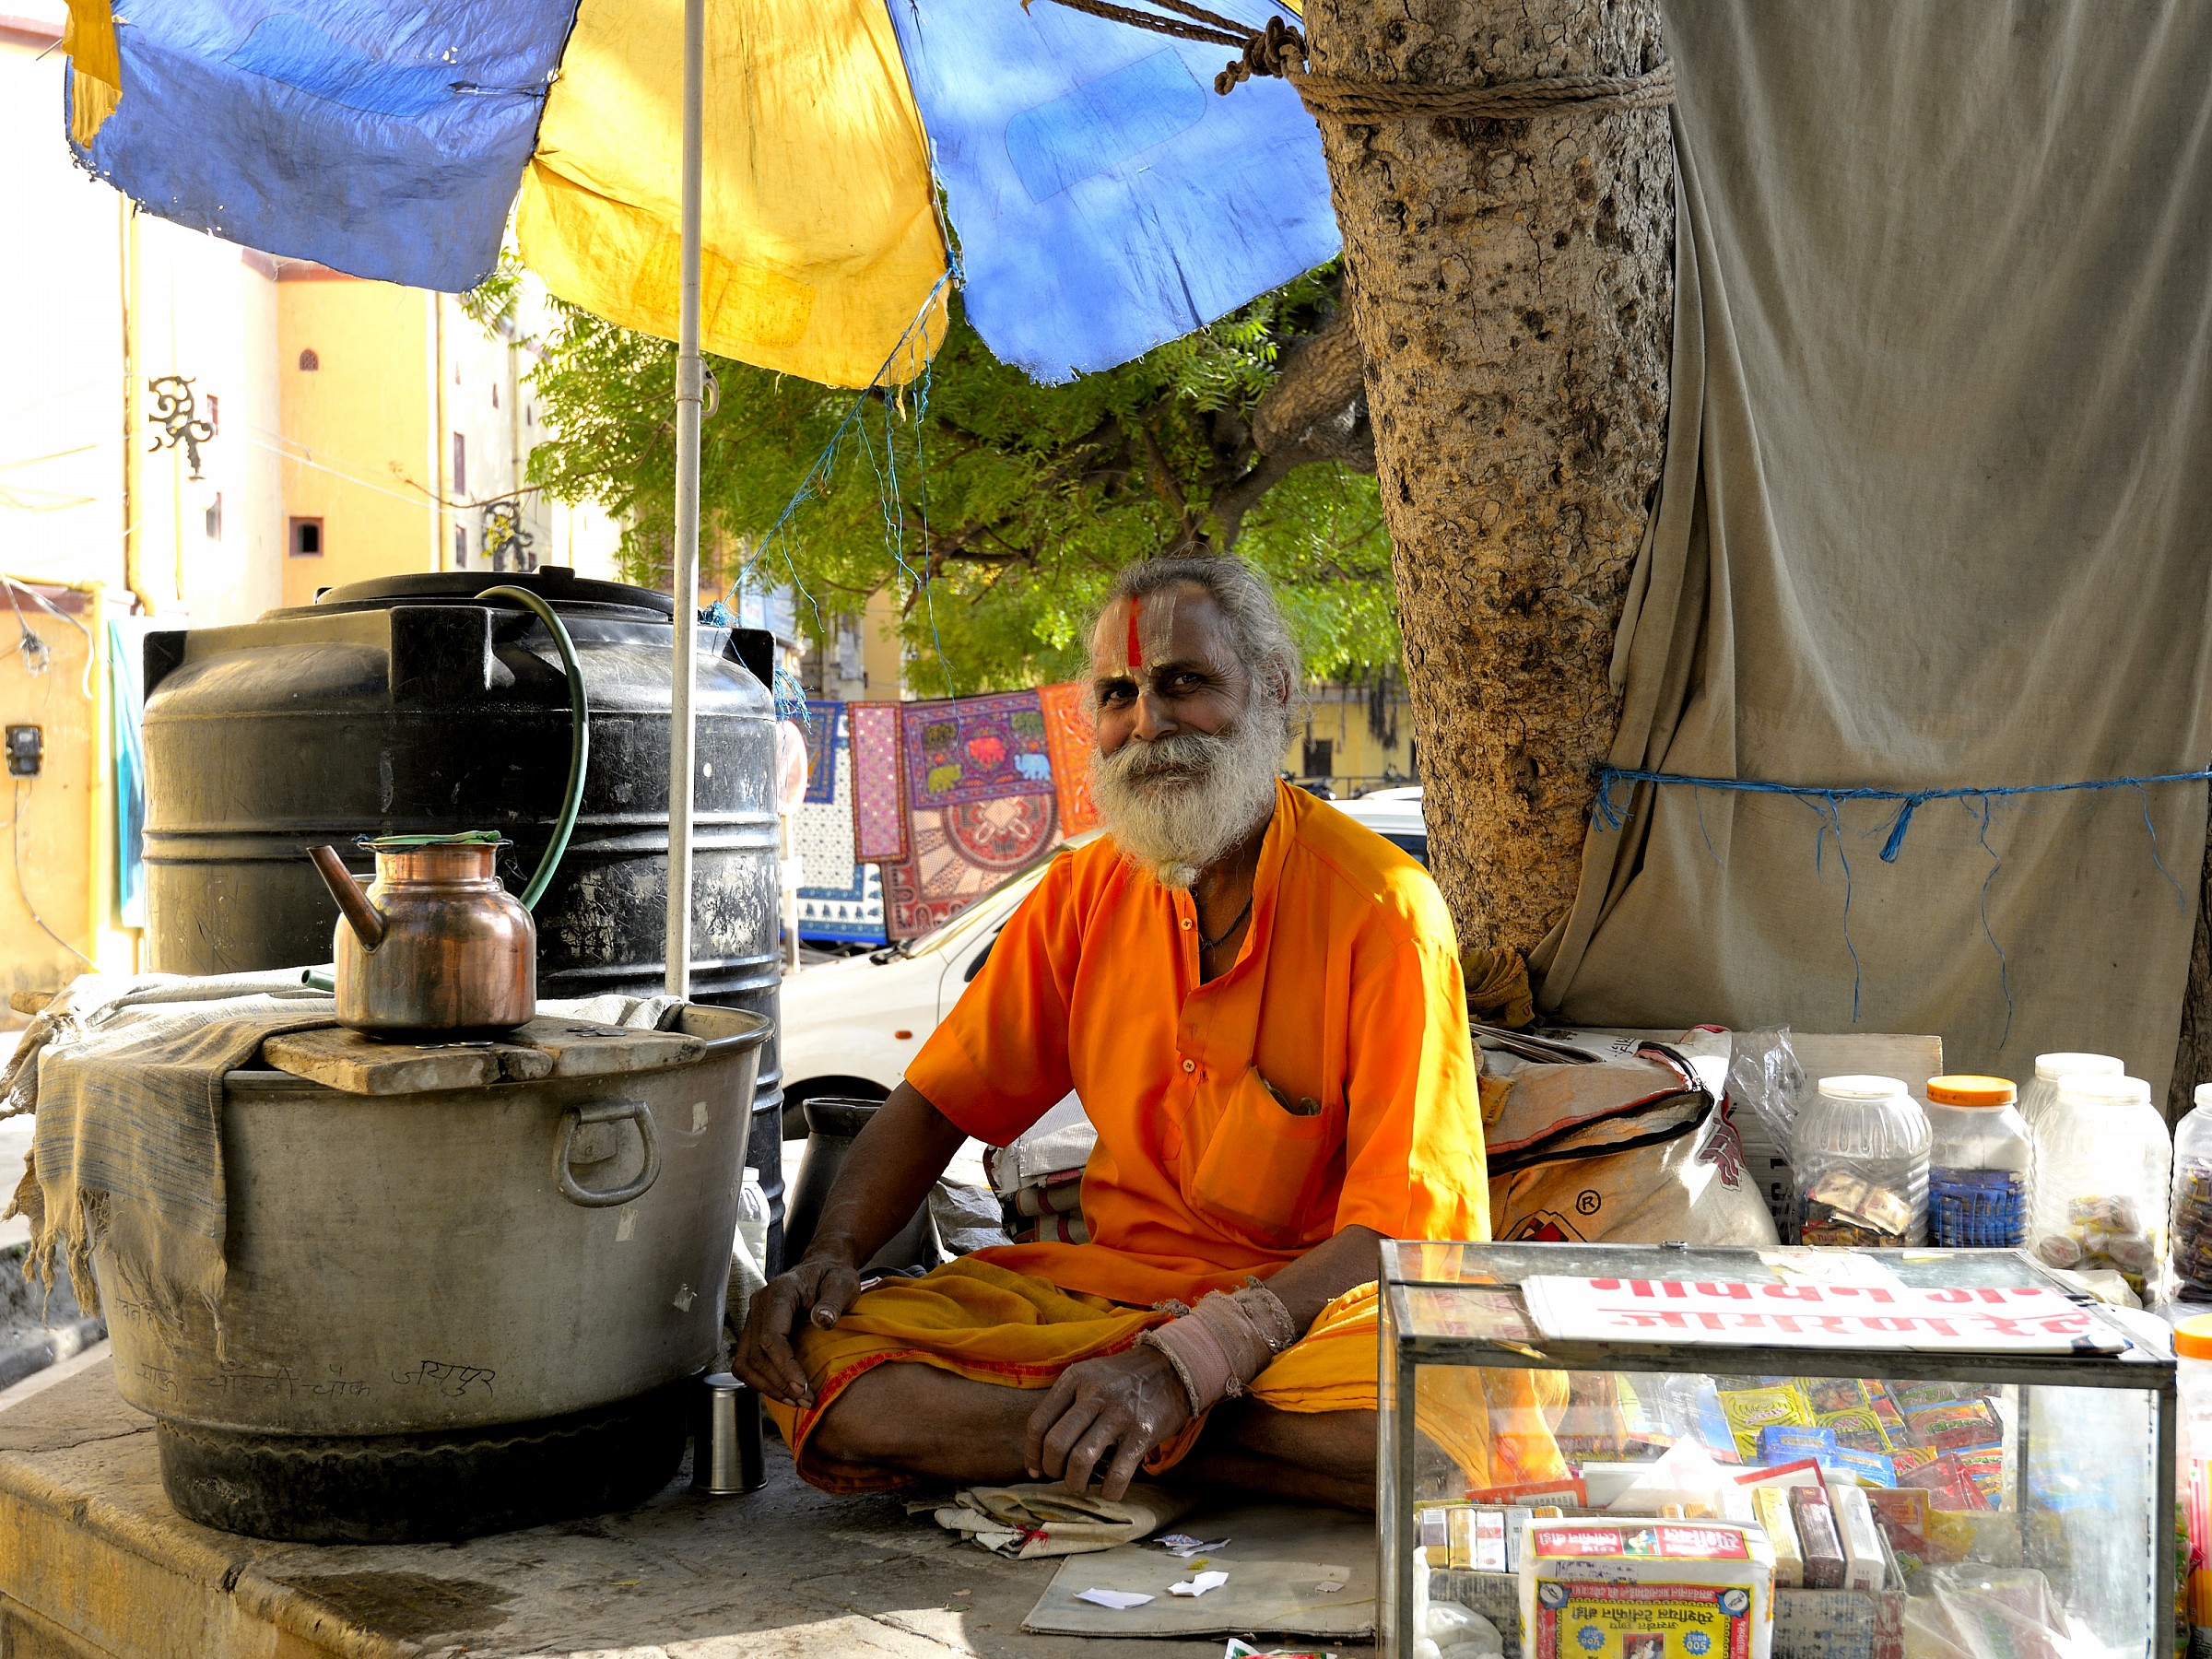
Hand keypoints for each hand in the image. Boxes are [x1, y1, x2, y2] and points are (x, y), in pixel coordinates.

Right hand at [733, 1252, 862, 1408]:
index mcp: (779, 1291)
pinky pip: (748, 1363)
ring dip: (769, 1387)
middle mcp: (759, 1305)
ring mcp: (753, 1319)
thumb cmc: (833, 1277)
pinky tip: (785, 1392)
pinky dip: (763, 1381)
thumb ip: (833, 1301)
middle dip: (780, 1383)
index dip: (784, 1366)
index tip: (802, 1387)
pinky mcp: (754, 1332)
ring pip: (746, 1363)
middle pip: (756, 1355)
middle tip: (807, 1402)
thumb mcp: (843, 1283)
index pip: (771, 1336)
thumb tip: (822, 1321)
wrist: (822, 1270)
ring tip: (797, 1402)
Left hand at [1023, 1345, 1192, 1501]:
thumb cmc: (1123, 1378)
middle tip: (1060, 1476)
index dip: (1032, 1454)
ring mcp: (1119, 1412)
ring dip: (1075, 1482)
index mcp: (1075, 1379)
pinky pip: (1117, 1473)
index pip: (1038, 1423)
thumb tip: (1041, 1450)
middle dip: (1052, 1470)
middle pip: (1056, 1444)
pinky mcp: (1143, 1431)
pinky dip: (1109, 1491)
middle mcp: (1094, 1393)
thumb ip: (1066, 1403)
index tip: (1036, 1469)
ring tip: (1081, 1485)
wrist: (1172, 1366)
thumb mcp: (1090, 1375)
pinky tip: (1109, 1491)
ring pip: (1081, 1460)